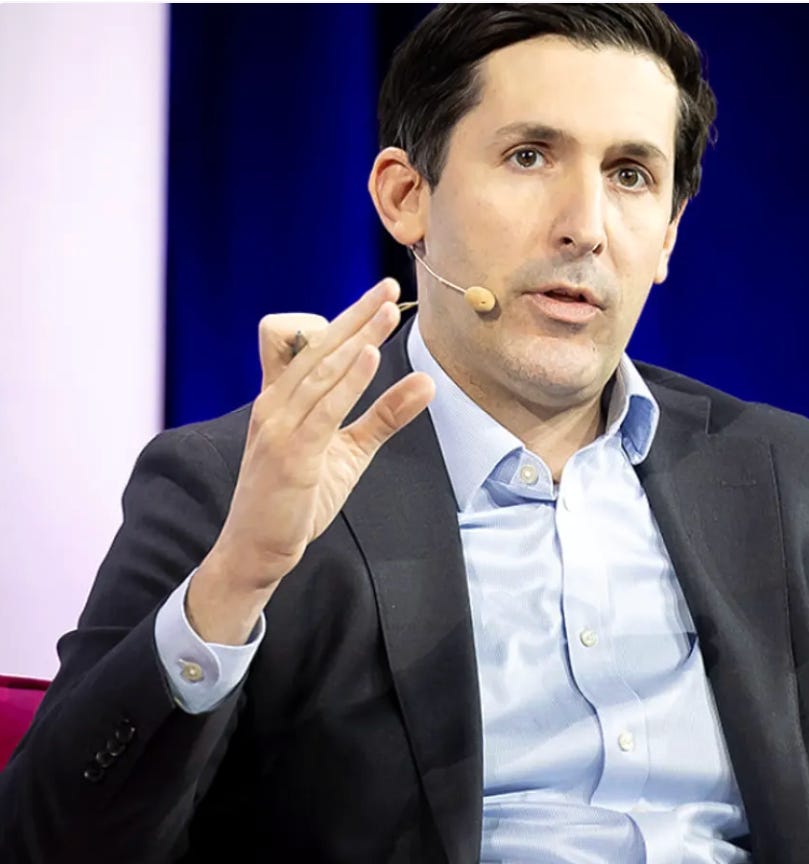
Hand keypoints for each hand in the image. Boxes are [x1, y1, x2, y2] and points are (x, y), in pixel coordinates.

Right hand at [200, 279, 434, 606]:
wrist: (257, 549)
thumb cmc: (297, 499)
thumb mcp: (349, 452)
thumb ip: (384, 416)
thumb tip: (425, 382)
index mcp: (282, 399)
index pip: (313, 347)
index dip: (347, 320)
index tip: (381, 296)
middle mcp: (274, 405)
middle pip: (319, 348)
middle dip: (357, 316)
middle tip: (390, 288)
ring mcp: (278, 427)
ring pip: (322, 372)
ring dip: (357, 339)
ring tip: (388, 313)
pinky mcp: (289, 453)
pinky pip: (323, 409)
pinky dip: (348, 381)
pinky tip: (371, 358)